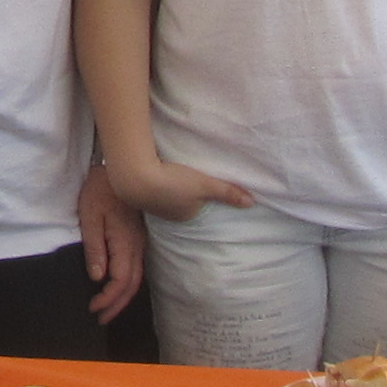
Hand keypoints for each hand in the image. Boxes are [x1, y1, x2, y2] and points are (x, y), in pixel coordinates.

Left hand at [75, 161, 147, 320]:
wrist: (119, 169)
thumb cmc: (100, 191)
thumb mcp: (90, 217)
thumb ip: (94, 248)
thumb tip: (97, 278)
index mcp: (125, 242)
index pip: (121, 281)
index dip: (108, 299)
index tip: (93, 308)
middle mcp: (138, 245)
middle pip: (132, 285)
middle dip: (117, 305)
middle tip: (100, 319)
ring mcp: (140, 241)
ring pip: (137, 277)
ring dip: (123, 296)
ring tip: (108, 309)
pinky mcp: (138, 237)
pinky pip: (137, 267)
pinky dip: (127, 284)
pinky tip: (117, 287)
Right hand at [101, 151, 252, 221]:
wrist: (135, 177)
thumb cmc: (174, 183)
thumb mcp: (205, 185)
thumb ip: (228, 192)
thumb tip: (251, 203)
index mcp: (186, 215)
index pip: (199, 207)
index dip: (203, 196)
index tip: (205, 184)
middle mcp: (169, 215)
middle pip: (183, 202)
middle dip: (187, 193)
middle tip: (191, 178)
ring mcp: (152, 205)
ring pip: (168, 196)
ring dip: (171, 187)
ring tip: (175, 174)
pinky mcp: (140, 192)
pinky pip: (154, 187)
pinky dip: (158, 181)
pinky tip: (158, 171)